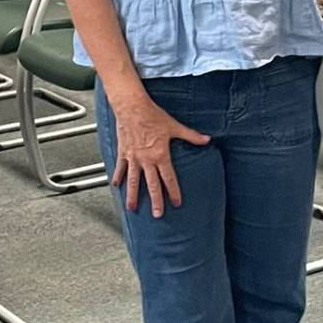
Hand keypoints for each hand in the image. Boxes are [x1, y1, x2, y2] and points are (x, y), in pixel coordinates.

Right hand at [110, 96, 210, 216]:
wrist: (132, 108)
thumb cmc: (153, 115)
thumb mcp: (174, 126)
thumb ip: (191, 136)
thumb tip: (206, 139)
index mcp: (160, 155)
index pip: (169, 178)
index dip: (174, 192)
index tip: (177, 203)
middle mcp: (146, 160)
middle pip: (152, 185)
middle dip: (156, 201)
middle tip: (157, 214)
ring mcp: (133, 158)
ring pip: (134, 182)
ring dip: (133, 196)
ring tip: (132, 208)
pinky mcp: (123, 153)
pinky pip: (120, 168)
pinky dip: (118, 177)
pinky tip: (116, 186)